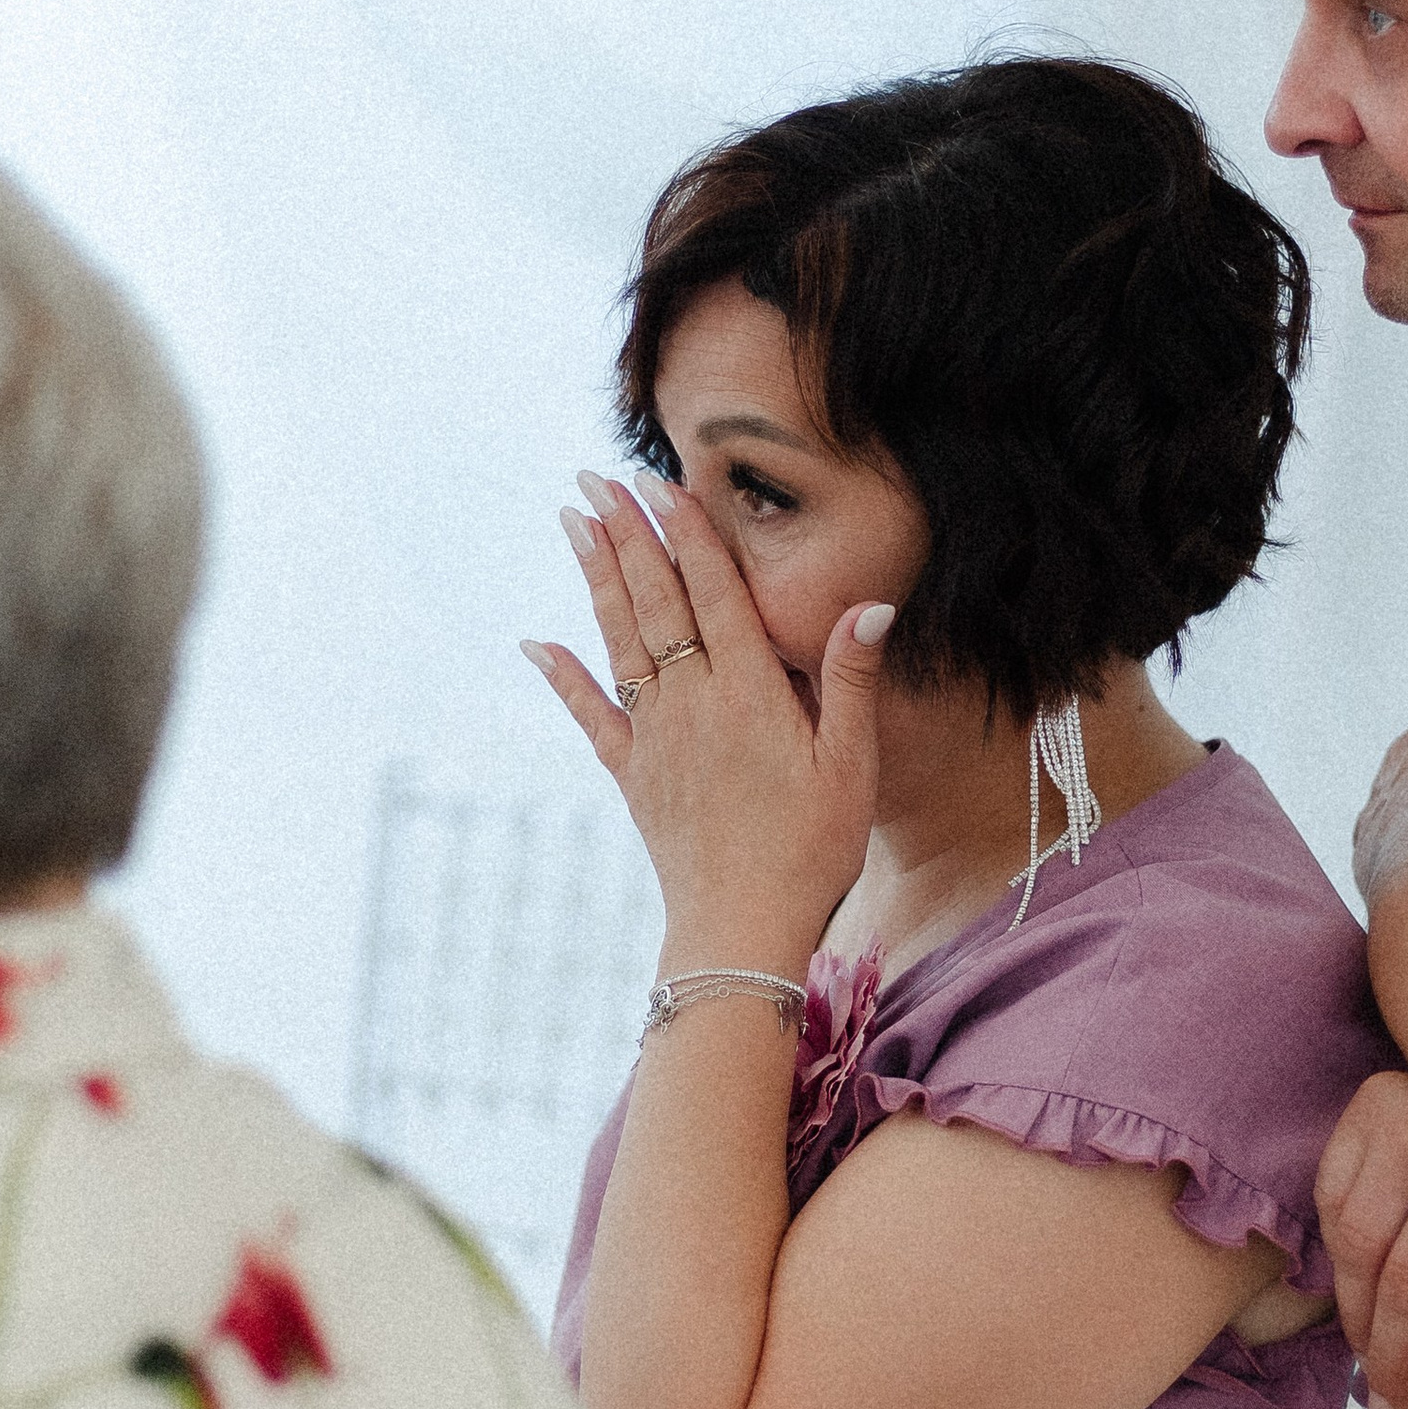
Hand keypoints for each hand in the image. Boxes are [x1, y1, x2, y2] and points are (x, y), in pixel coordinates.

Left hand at [525, 471, 893, 973]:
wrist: (742, 931)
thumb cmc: (813, 851)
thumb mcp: (852, 767)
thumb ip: (852, 683)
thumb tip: (869, 606)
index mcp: (750, 694)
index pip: (713, 592)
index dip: (686, 532)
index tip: (660, 480)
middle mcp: (693, 704)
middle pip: (655, 602)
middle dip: (627, 534)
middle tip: (596, 477)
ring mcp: (655, 738)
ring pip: (619, 640)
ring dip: (595, 577)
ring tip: (572, 522)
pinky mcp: (633, 776)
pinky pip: (592, 715)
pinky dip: (563, 676)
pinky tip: (537, 642)